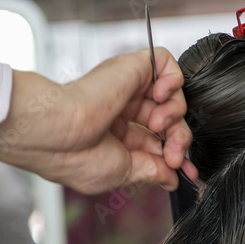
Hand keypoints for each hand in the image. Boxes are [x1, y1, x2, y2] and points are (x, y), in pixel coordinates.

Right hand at [0, 48, 195, 193]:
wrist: (58, 133)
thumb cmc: (77, 158)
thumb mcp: (122, 173)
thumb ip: (151, 172)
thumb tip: (171, 179)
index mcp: (116, 140)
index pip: (156, 146)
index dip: (175, 157)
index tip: (187, 172)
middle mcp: (123, 115)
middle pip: (168, 124)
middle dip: (179, 141)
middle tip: (174, 156)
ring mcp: (127, 91)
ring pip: (171, 97)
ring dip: (175, 114)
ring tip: (158, 124)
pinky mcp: (130, 69)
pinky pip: (164, 63)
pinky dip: (174, 79)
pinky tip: (162, 95)